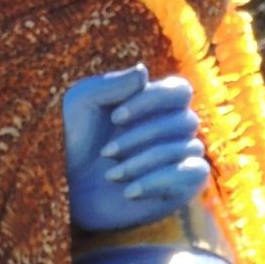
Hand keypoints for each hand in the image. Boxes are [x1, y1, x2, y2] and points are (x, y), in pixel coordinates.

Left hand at [61, 65, 210, 232]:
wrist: (68, 189)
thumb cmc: (74, 141)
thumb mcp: (82, 102)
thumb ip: (112, 83)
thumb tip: (143, 72)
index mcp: (156, 103)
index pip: (179, 91)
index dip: (152, 100)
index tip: (115, 118)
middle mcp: (174, 129)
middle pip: (185, 121)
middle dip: (142, 136)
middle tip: (105, 152)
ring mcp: (181, 158)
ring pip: (188, 147)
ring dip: (144, 161)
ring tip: (111, 175)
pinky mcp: (183, 187)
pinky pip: (196, 173)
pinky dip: (160, 180)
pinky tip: (129, 191)